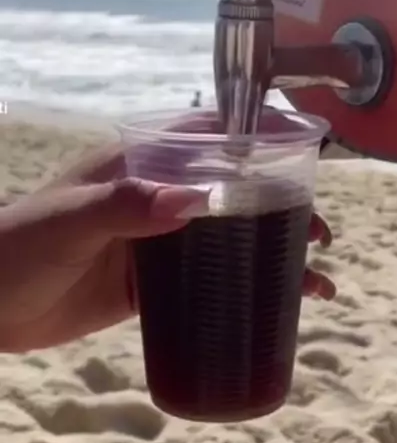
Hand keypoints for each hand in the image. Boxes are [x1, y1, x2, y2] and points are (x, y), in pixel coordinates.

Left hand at [0, 141, 334, 352]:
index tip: (305, 146)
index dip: (256, 133)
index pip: (207, 134)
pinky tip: (278, 309)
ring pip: (229, 236)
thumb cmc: (21, 245)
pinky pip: (210, 281)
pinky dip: (245, 290)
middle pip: (232, 187)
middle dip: (280, 202)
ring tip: (317, 275)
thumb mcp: (72, 219)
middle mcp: (157, 194)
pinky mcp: (154, 283)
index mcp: (139, 163)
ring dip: (272, 250)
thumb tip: (199, 200)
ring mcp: (158, 240)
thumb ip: (127, 206)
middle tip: (320, 231)